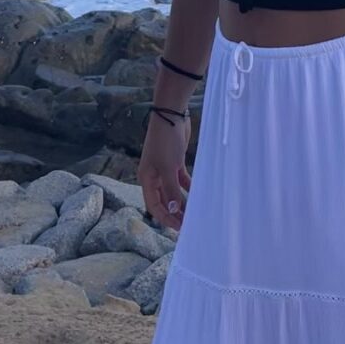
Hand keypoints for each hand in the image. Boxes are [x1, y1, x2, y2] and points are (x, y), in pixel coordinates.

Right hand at [138, 114, 192, 231]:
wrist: (171, 116)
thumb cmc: (165, 141)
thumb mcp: (168, 168)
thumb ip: (171, 190)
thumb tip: (174, 211)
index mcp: (146, 179)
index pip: (153, 205)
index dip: (164, 218)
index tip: (178, 228)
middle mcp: (154, 176)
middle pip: (163, 200)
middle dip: (174, 213)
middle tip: (188, 225)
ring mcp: (165, 169)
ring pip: (173, 191)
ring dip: (182, 202)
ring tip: (194, 214)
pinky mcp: (176, 162)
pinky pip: (181, 180)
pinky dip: (188, 188)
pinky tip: (198, 195)